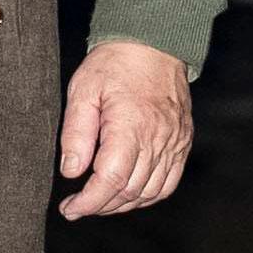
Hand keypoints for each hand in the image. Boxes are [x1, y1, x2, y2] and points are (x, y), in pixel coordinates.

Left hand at [56, 37, 193, 219]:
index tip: (70, 208)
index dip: (89, 201)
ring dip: (122, 205)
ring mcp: (175, 142)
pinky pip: (168, 182)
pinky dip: (147, 196)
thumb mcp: (82, 91)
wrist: (153, 44)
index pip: (111, 180)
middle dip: (100, 206)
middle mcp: (158, 138)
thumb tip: (71, 171)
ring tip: (98, 202)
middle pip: (130, 191)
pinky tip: (127, 195)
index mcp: (131, 126)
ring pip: (150, 192)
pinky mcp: (182, 143)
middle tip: (76, 206)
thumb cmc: (114, 64)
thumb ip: (76, 134)